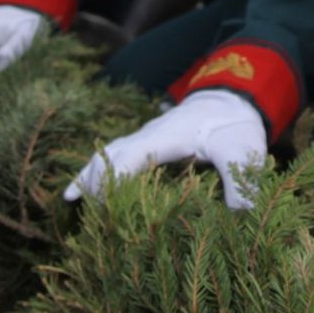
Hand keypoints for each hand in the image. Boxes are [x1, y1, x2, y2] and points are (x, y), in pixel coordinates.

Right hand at [64, 91, 266, 209]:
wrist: (232, 100)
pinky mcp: (147, 144)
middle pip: (111, 155)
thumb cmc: (235, 126)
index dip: (116, 180)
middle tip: (86, 212)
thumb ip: (242, 180)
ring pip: (108, 154)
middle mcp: (148, 135)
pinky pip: (113, 155)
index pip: (132, 157)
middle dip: (96, 181)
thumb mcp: (243, 152)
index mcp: (167, 137)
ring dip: (91, 174)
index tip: (104, 206)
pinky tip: (80, 189)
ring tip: (70, 199)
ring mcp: (145, 138)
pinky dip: (96, 171)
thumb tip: (242, 213)